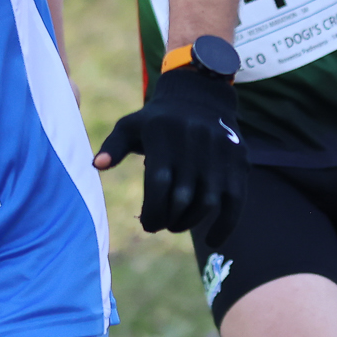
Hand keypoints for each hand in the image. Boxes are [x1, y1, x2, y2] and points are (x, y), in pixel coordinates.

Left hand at [93, 60, 241, 236]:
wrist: (202, 95)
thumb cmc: (157, 119)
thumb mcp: (130, 125)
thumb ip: (113, 146)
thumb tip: (97, 165)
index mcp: (164, 137)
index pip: (159, 185)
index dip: (153, 211)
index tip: (147, 224)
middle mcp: (194, 145)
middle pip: (182, 198)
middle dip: (168, 220)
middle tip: (161, 225)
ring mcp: (220, 154)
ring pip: (207, 202)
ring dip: (190, 222)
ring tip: (178, 225)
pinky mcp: (239, 161)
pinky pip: (235, 200)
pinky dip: (225, 225)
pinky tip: (213, 241)